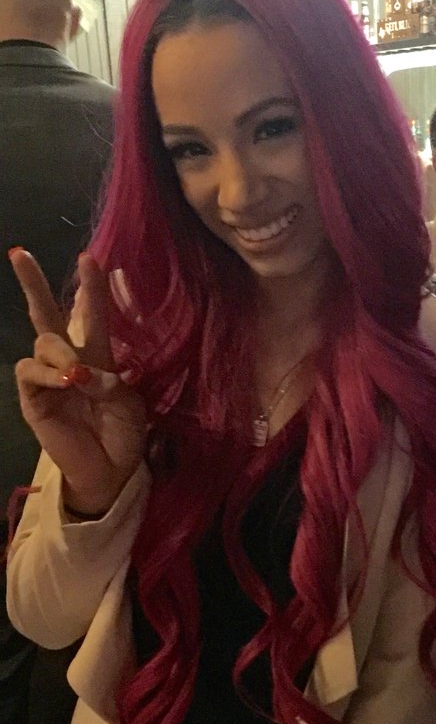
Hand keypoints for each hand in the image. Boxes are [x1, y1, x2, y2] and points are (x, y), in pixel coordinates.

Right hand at [10, 248, 146, 514]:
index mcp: (97, 356)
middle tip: (19, 253)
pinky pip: (30, 372)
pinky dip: (47, 373)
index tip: (90, 258)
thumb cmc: (123, 434)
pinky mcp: (33, 399)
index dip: (91, 287)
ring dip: (60, 353)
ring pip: (43, 342)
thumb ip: (108, 380)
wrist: (111, 469)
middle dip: (33, 283)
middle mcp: (69, 360)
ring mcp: (48, 378)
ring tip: (78, 376)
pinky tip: (65, 381)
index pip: (90, 314)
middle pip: (46, 314)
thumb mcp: (128, 401)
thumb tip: (82, 370)